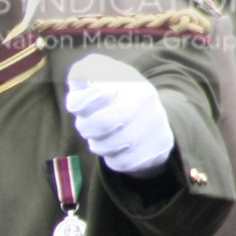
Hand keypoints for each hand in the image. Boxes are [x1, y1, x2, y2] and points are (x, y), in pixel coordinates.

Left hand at [65, 53, 174, 174]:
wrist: (151, 115)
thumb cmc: (114, 92)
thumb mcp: (100, 74)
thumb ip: (83, 72)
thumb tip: (79, 79)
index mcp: (130, 83)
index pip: (97, 95)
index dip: (79, 103)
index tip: (79, 105)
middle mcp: (146, 103)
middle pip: (101, 124)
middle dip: (86, 127)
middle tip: (87, 125)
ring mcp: (154, 127)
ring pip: (109, 146)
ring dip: (98, 144)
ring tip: (103, 135)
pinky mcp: (156, 150)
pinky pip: (121, 163)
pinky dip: (112, 158)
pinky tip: (117, 148)